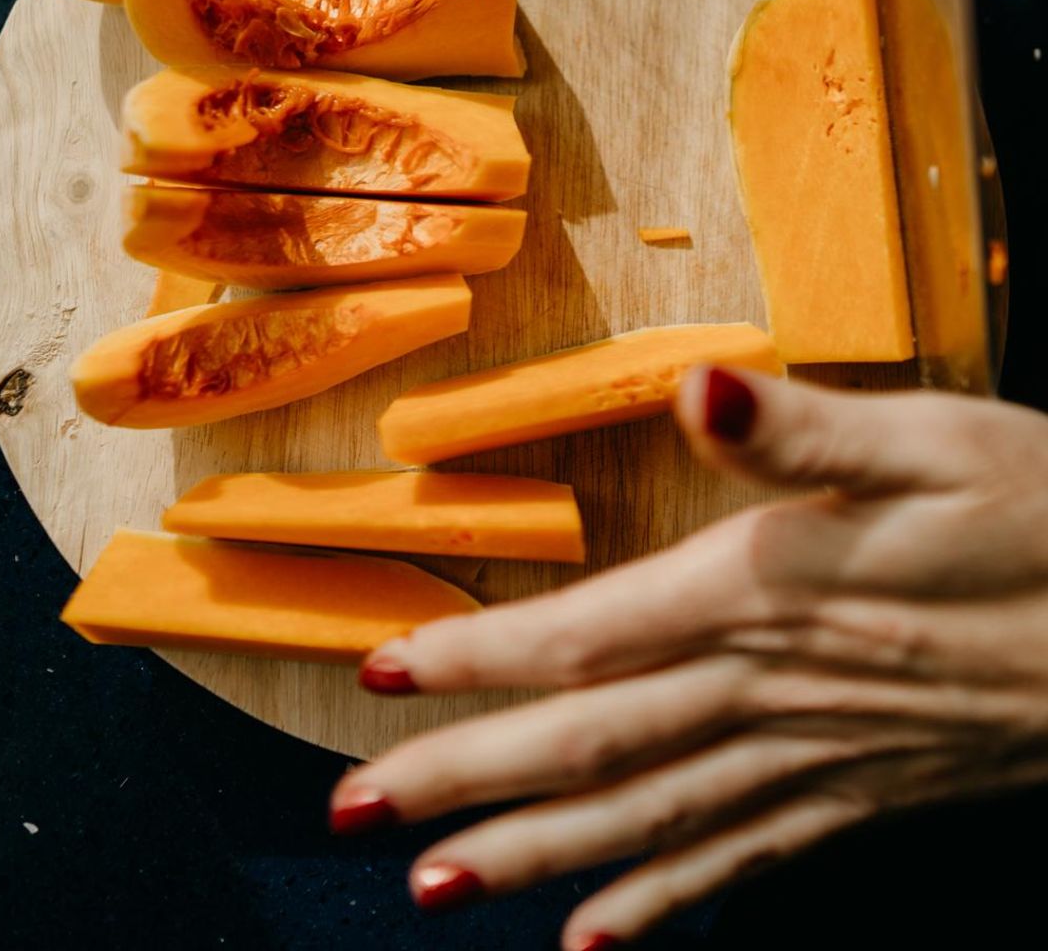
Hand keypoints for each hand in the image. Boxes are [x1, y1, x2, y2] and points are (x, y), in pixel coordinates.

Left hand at [330, 368, 1047, 947]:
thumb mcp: (934, 442)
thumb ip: (802, 431)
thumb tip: (698, 391)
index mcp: (765, 595)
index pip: (587, 639)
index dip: (479, 657)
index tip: (383, 670)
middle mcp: (769, 693)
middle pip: (588, 748)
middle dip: (464, 780)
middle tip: (353, 808)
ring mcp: (812, 761)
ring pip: (644, 821)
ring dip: (531, 856)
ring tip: (431, 887)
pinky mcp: (855, 797)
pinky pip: (739, 867)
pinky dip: (659, 908)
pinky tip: (595, 946)